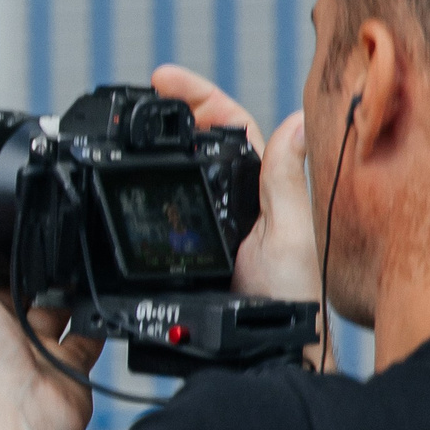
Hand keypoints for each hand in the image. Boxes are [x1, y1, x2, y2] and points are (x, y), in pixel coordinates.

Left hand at [0, 185, 101, 429]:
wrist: (18, 421)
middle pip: (16, 281)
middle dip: (32, 260)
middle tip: (49, 232)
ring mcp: (30, 347)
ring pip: (54, 303)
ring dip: (67, 284)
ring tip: (79, 257)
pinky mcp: (65, 364)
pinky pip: (89, 332)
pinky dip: (99, 316)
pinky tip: (103, 297)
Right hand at [150, 65, 320, 304]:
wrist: (268, 349)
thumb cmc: (290, 301)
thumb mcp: (287, 235)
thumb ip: (285, 181)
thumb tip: (297, 120)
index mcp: (265, 188)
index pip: (232, 126)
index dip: (200, 98)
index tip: (164, 79)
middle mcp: (241, 202)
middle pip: (205, 142)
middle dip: (176, 113)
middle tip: (142, 95)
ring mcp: (216, 226)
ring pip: (186, 174)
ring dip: (161, 149)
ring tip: (132, 131)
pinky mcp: (192, 252)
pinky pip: (168, 210)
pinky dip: (150, 192)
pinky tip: (133, 187)